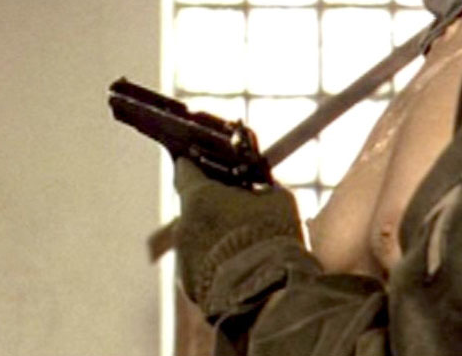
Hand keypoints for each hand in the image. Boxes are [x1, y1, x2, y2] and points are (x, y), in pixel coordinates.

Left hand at [173, 158, 302, 310]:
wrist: (266, 294)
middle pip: (192, 206)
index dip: (197, 166)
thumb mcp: (278, 200)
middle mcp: (183, 225)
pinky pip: (199, 265)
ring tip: (243, 244)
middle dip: (212, 206)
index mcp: (199, 197)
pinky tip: (238, 267)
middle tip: (237, 210)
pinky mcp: (187, 284)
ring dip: (213, 236)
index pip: (185, 169)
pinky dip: (213, 263)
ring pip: (196, 237)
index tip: (207, 167)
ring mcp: (183, 257)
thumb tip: (261, 183)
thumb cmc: (272, 240)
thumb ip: (263, 186)